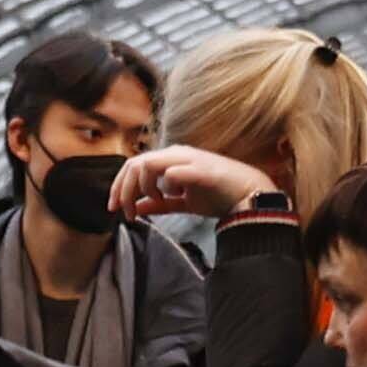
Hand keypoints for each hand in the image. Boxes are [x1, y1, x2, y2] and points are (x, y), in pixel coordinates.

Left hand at [117, 143, 278, 221]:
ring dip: (142, 187)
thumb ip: (159, 204)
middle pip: (135, 164)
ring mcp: (189, 160)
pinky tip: (171, 198)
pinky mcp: (201, 170)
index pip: (134, 165)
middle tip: (123, 211)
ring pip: (148, 164)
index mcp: (171, 159)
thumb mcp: (182, 202)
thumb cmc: (220, 196)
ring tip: (152, 203)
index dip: (118, 186)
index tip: (114, 208)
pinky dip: (165, 187)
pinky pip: (172, 173)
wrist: (251, 197)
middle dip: (123, 189)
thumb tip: (135, 208)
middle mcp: (177, 154)